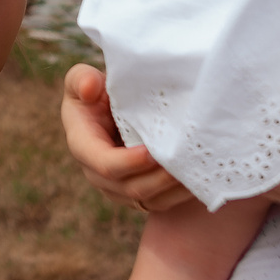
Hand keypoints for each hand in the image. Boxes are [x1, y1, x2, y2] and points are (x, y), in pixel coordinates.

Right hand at [61, 64, 195, 215]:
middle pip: (130, 187)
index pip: (105, 164)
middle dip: (158, 178)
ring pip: (149, 199)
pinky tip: (198, 178)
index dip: (129, 162)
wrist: (108, 108)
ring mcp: (119, 189)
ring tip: (195, 171)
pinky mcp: (139, 193)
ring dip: (173, 189)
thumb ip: (81, 79)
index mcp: (83, 147)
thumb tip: (90, 89)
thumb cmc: (96, 90)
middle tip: (183, 161)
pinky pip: (161, 202)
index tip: (151, 151)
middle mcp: (98, 175)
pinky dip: (179, 194)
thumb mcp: (81, 77)